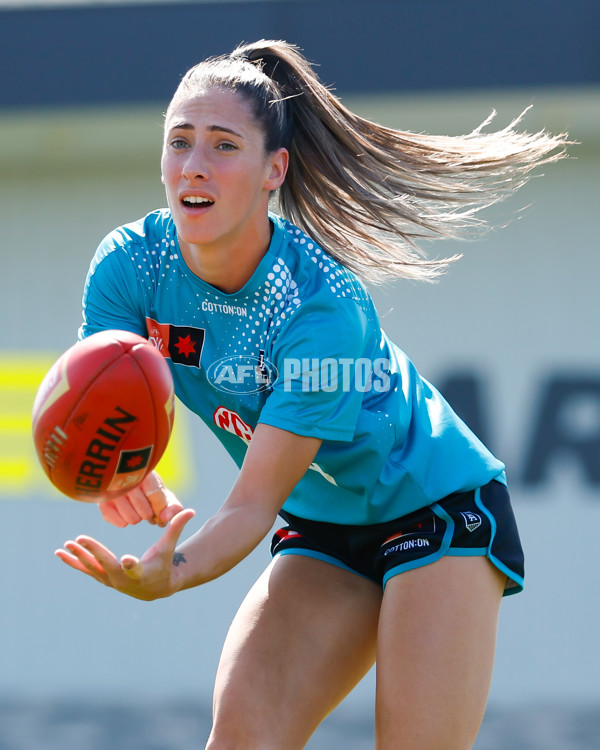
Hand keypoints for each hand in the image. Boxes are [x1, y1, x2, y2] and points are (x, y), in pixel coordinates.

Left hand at [55, 508, 195, 600]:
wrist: (155, 588)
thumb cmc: (163, 562)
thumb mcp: (169, 547)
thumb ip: (177, 527)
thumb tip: (191, 510)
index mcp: (141, 571)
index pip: (135, 567)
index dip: (131, 564)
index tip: (126, 559)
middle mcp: (123, 579)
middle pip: (106, 565)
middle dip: (92, 553)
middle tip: (78, 539)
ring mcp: (111, 580)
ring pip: (91, 568)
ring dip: (77, 558)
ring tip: (64, 546)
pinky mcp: (103, 578)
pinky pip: (85, 569)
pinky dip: (72, 562)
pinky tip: (60, 553)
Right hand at [98, 471, 182, 527]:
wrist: (123, 480)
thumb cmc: (150, 489)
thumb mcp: (164, 493)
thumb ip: (172, 506)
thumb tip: (165, 519)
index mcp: (144, 472)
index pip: (156, 497)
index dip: (161, 509)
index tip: (161, 513)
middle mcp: (126, 480)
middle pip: (146, 512)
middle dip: (150, 514)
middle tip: (147, 508)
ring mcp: (112, 491)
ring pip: (133, 520)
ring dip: (138, 518)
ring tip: (136, 509)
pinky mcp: (102, 503)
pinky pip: (121, 523)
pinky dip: (125, 521)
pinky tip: (125, 511)